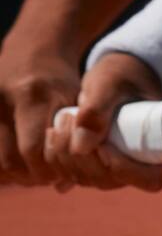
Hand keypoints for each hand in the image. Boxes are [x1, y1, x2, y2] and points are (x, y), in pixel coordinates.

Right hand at [0, 42, 80, 185]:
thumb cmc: (61, 81)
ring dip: (11, 173)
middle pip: (9, 158)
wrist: (33, 48)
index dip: (46, 171)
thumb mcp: (77, 103)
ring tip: (29, 172)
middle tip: (43, 178)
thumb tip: (65, 187)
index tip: (59, 176)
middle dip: (28, 176)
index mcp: (35, 96)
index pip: (33, 150)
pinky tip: (13, 163)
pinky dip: (0, 163)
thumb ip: (79, 139)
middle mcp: (5, 98)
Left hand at [43, 52, 161, 191]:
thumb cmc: (122, 76)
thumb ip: (96, 111)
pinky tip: (55, 133)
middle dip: (82, 155)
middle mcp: (142, 165)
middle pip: (109, 179)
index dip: (121, 167)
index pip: (147, 179)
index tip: (102, 143)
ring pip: (88, 179)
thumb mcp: (109, 85)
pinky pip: (74, 174)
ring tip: (63, 119)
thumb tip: (80, 148)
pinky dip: (57, 157)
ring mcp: (118, 169)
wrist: (115, 76)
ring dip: (65, 154)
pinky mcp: (97, 166)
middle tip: (70, 118)